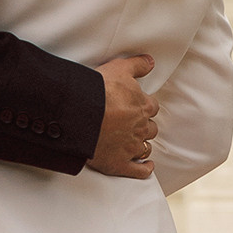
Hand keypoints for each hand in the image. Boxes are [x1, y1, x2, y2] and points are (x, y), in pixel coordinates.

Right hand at [86, 54, 159, 179]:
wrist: (81, 114)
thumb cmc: (98, 90)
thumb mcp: (119, 68)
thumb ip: (138, 65)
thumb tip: (151, 62)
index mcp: (142, 107)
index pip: (152, 107)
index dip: (144, 106)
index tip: (138, 106)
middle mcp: (140, 128)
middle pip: (150, 128)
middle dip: (144, 126)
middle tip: (134, 123)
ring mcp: (131, 147)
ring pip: (146, 148)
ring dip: (143, 145)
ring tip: (136, 142)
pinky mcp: (120, 163)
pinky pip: (139, 171)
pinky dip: (145, 169)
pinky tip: (147, 166)